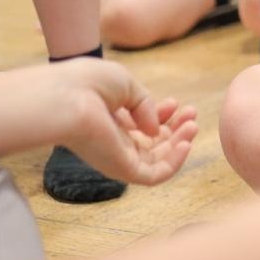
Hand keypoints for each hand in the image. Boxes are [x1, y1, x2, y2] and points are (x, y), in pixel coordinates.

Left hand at [47, 59, 198, 186]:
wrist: (67, 98)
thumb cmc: (89, 84)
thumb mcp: (126, 84)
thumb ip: (146, 104)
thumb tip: (155, 129)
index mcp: (109, 120)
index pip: (141, 125)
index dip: (163, 114)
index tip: (175, 102)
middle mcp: (113, 141)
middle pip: (152, 143)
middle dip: (175, 128)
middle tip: (192, 113)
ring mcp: (117, 157)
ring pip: (157, 161)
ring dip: (180, 144)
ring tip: (193, 125)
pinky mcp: (122, 170)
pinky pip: (155, 176)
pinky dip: (175, 163)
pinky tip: (186, 143)